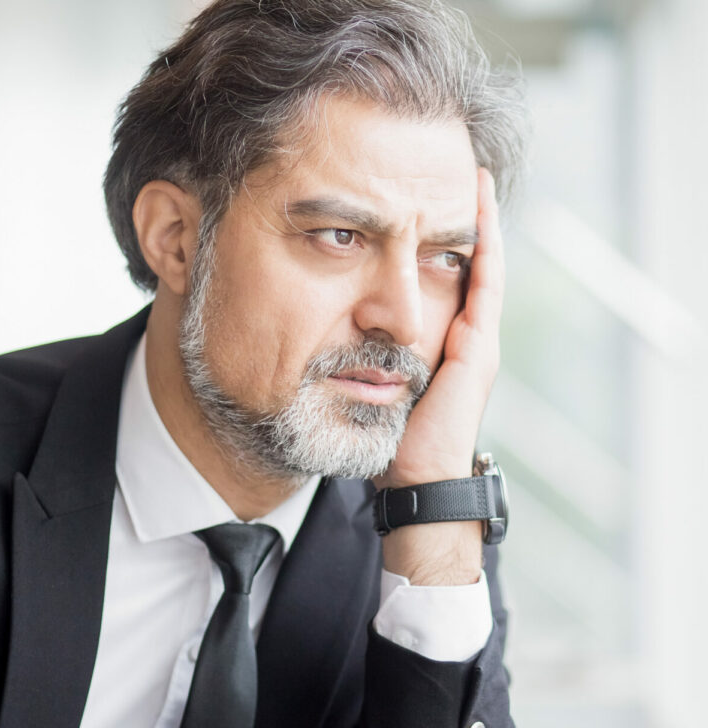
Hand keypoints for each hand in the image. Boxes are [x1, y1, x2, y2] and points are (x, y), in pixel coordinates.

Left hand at [374, 168, 502, 584]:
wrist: (417, 475)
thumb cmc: (389, 443)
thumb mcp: (369, 390)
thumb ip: (358, 362)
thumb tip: (318, 343)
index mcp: (438, 346)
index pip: (439, 283)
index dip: (430, 244)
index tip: (414, 205)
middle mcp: (463, 336)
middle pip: (463, 266)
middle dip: (456, 222)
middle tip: (447, 175)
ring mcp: (477, 339)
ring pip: (480, 266)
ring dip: (476, 221)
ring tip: (467, 175)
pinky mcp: (479, 345)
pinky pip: (486, 281)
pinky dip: (484, 243)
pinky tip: (476, 207)